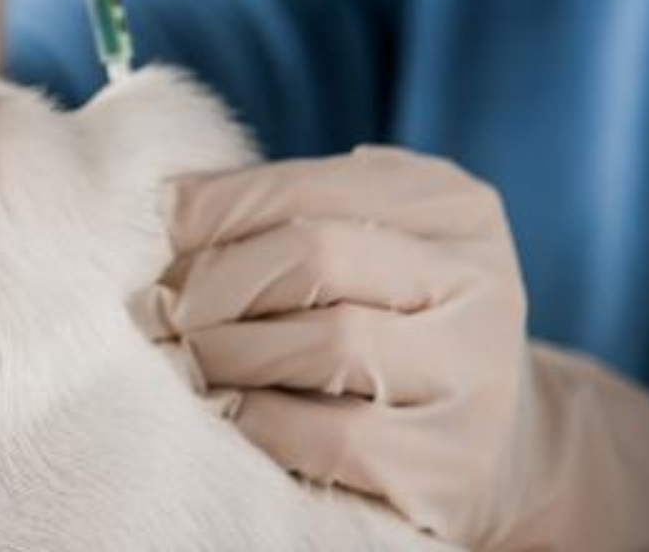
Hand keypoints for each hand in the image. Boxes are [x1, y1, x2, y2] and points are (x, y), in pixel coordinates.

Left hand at [138, 146, 648, 549]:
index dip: (206, 215)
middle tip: (154, 312)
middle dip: (210, 285)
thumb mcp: (356, 246)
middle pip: (313, 255)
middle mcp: (481, 279)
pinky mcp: (458, 462)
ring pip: (327, 342)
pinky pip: (334, 436)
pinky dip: (259, 421)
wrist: (494, 446)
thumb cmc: (386, 327)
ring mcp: (479, 373)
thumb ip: (280, 216)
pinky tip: (227, 412)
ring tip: (183, 361)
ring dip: (225, 353)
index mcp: (448, 204)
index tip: (154, 247)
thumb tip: (165, 207)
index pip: (298, 186)